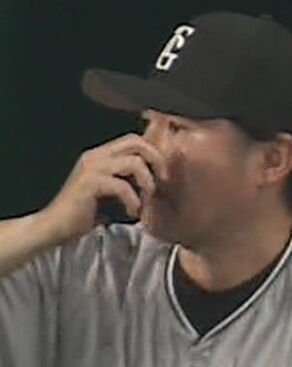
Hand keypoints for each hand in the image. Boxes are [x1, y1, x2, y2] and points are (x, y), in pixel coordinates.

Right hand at [39, 135, 164, 241]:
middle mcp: (95, 156)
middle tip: (162, 181)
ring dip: (147, 182)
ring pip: (133, 162)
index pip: (133, 139)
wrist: (55, 226)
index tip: (163, 173)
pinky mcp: (89, 184)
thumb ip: (127, 177)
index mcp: (100, 155)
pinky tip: (132, 212)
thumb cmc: (86, 211)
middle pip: (135, 142)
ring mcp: (91, 168)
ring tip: (146, 200)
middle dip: (156, 160)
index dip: (153, 152)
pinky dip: (133, 200)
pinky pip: (122, 186)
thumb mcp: (112, 190)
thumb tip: (157, 172)